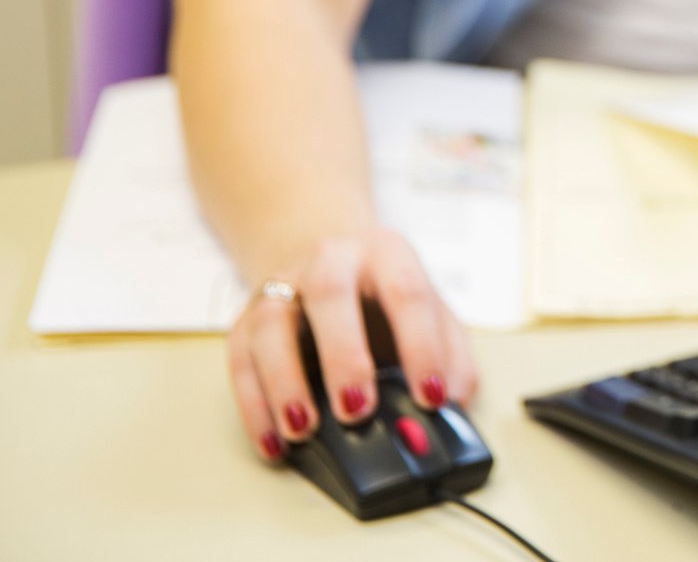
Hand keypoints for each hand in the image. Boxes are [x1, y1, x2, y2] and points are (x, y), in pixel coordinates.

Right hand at [226, 226, 478, 463]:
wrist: (329, 256)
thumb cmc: (385, 295)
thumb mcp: (430, 311)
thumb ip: (451, 355)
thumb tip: (455, 402)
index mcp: (386, 255)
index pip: (407, 292)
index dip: (421, 345)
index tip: (431, 397)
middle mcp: (330, 261)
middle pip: (329, 295)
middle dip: (343, 355)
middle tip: (357, 410)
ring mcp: (281, 287)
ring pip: (271, 326)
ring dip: (285, 382)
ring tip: (304, 429)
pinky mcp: (245, 321)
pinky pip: (241, 362)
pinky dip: (254, 407)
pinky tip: (273, 442)